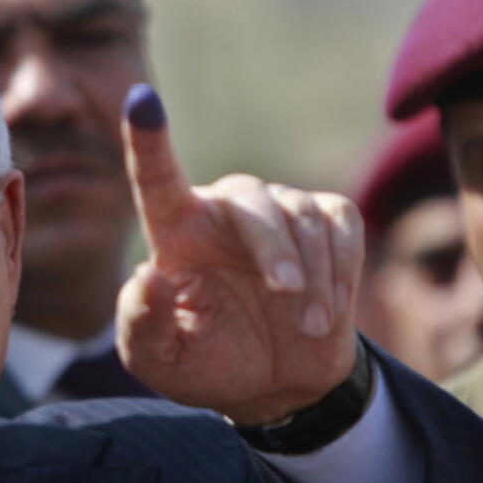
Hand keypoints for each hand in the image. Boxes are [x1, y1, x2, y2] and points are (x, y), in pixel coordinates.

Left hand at [115, 85, 363, 425]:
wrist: (276, 384)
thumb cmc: (208, 363)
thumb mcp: (161, 361)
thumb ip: (142, 325)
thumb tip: (147, 276)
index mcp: (175, 232)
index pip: (155, 177)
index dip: (147, 139)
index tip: (141, 99)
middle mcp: (224, 210)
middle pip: (251, 200)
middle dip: (272, 246)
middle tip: (285, 293)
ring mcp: (278, 211)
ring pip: (301, 214)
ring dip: (312, 274)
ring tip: (308, 325)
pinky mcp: (327, 221)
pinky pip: (342, 223)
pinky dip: (341, 269)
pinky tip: (329, 309)